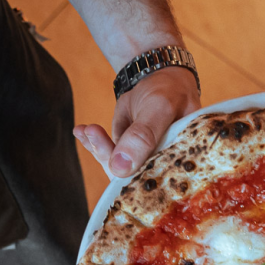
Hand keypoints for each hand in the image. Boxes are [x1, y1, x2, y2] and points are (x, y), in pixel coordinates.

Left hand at [74, 67, 200, 177]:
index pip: (159, 184)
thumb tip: (119, 169)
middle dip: (109, 157)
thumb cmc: (169, 92)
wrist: (159, 80)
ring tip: (88, 130)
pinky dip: (93, 143)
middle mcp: (166, 168)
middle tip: (93, 132)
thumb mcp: (159, 108)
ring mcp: (146, 162)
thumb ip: (142, 137)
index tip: (113, 164)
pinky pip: (109, 154)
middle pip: (134, 178)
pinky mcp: (128, 154)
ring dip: (98, 148)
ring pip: (118, 166)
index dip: (134, 181)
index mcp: (183, 163)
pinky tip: (81, 131)